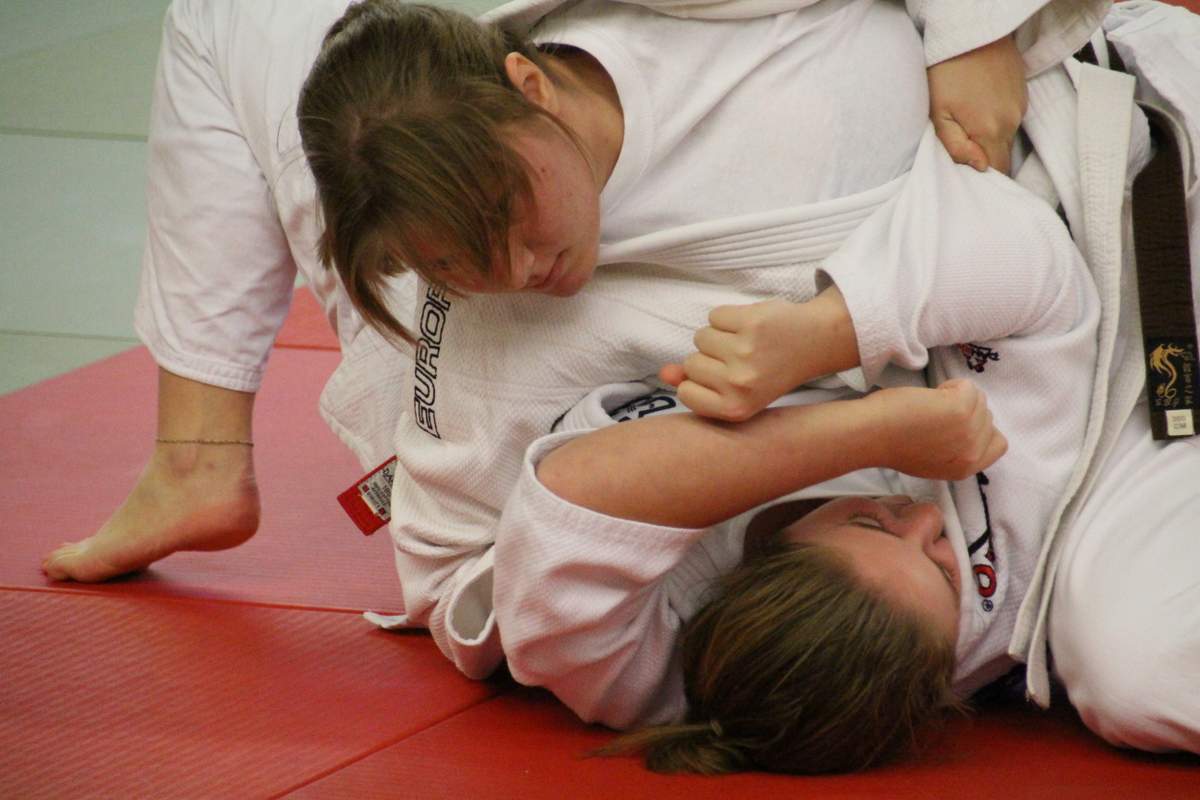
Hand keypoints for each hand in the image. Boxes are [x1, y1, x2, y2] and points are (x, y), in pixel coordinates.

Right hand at [660, 291, 856, 421]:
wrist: (815, 343)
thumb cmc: (770, 371)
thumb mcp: (736, 391)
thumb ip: (697, 385)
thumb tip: (665, 373)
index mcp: (735, 409)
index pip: (686, 393)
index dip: (698, 382)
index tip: (722, 380)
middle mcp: (739, 383)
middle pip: (691, 363)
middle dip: (709, 357)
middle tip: (740, 360)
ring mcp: (745, 352)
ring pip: (701, 337)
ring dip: (718, 335)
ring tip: (746, 342)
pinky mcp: (751, 322)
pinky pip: (714, 315)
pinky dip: (728, 317)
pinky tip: (750, 326)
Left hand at [867, 379, 1007, 480]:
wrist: (870, 434)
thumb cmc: (891, 442)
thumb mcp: (933, 458)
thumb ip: (956, 449)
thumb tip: (966, 427)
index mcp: (965, 469)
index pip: (997, 444)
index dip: (980, 428)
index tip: (958, 422)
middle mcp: (972, 454)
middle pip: (988, 418)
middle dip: (965, 409)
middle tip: (935, 413)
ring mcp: (969, 431)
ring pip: (979, 400)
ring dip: (956, 395)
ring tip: (929, 406)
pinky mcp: (961, 410)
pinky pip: (969, 386)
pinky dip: (951, 385)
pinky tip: (930, 396)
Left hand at [928, 34, 1026, 174]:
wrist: (969, 33)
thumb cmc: (946, 72)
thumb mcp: (939, 113)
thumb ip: (956, 146)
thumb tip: (979, 168)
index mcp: (991, 130)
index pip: (997, 171)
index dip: (984, 181)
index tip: (969, 181)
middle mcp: (1011, 121)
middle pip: (1003, 156)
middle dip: (987, 163)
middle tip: (965, 160)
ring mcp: (1020, 106)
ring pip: (1006, 137)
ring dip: (990, 141)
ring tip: (969, 130)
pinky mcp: (1021, 93)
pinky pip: (1010, 119)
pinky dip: (996, 122)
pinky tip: (980, 111)